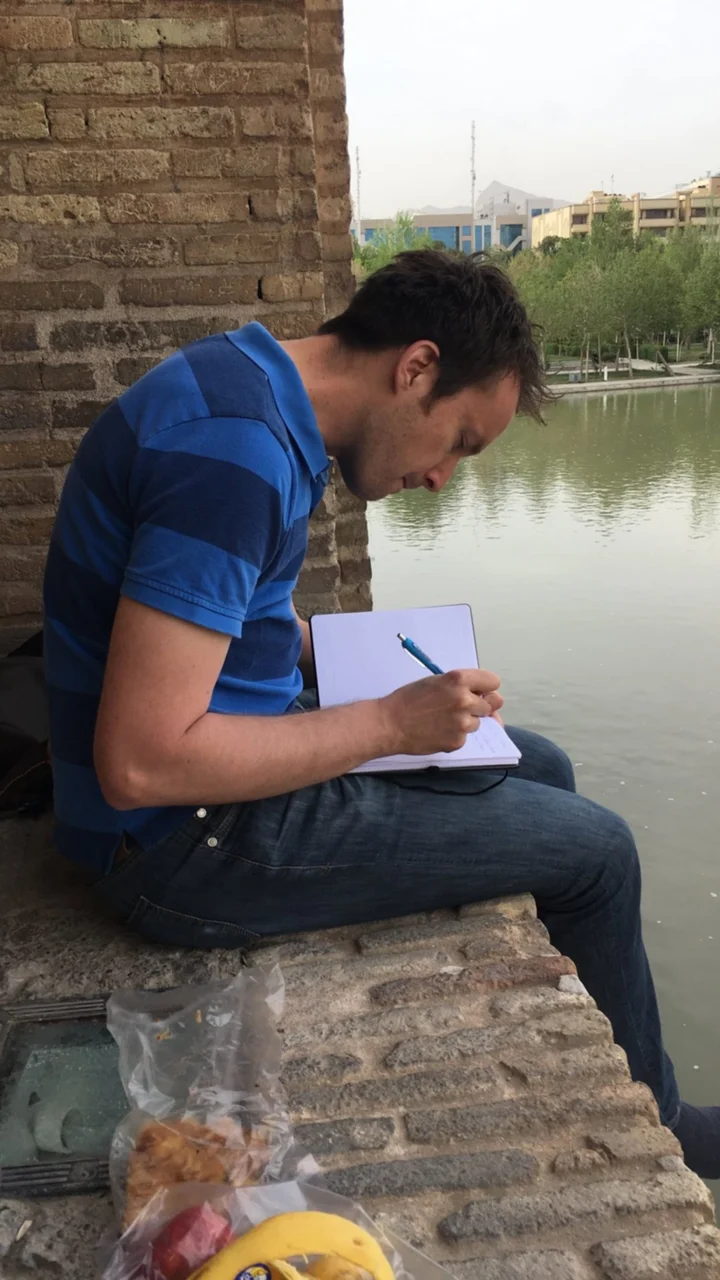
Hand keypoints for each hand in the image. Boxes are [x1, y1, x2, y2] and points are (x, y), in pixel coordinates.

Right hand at [379, 668, 502, 755]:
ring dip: (466, 722)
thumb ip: (460, 686)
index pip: (493, 682)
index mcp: (459, 680)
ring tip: (442, 720)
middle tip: (462, 708)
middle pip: (492, 703)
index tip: (480, 692)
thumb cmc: (408, 700)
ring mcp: (462, 723)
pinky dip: (454, 735)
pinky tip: (437, 731)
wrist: (390, 724)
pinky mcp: (457, 741)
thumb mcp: (435, 682)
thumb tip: (483, 697)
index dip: (486, 687)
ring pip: (478, 722)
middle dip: (480, 705)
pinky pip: (464, 737)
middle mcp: (464, 700)